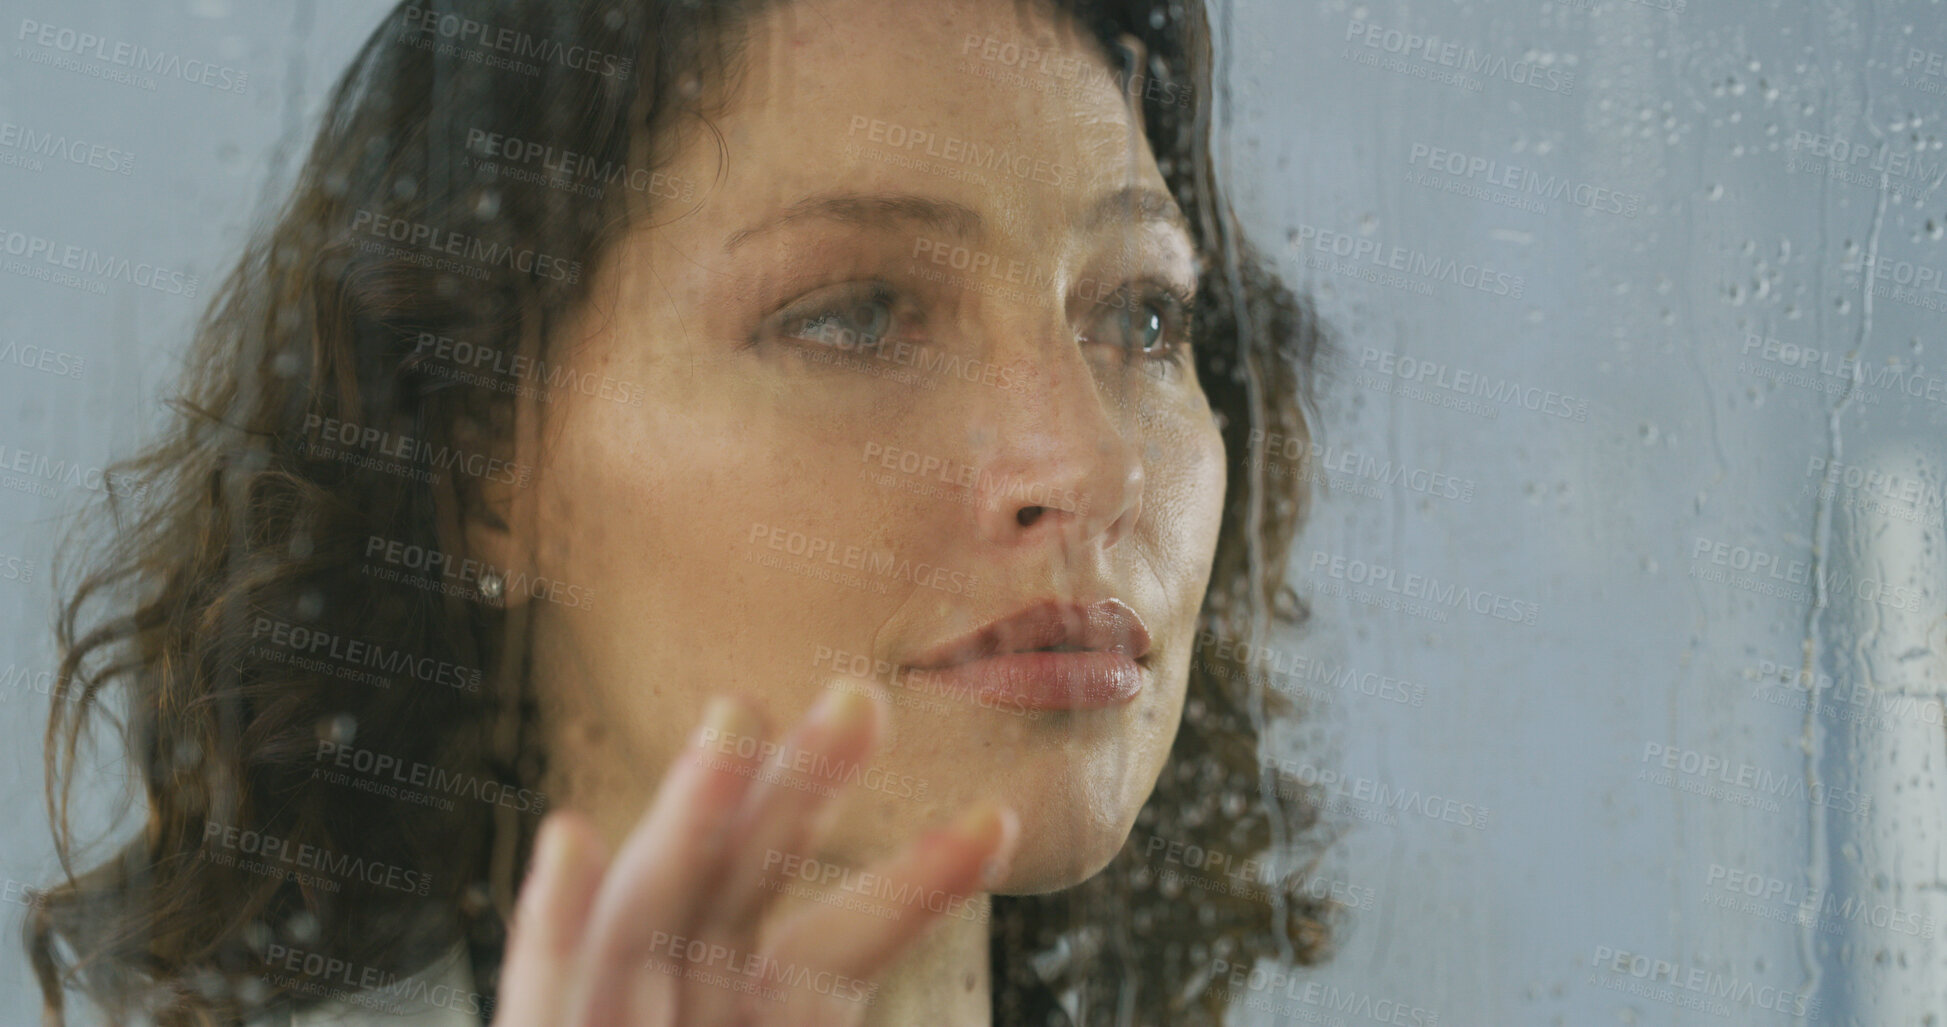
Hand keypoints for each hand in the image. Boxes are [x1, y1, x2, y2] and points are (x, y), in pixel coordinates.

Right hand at [491, 683, 1019, 1026]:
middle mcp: (688, 1008)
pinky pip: (545, 993)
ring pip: (656, 911)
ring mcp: (619, 1022)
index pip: (841, 947)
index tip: (992, 831)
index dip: (913, 888)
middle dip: (800, 796)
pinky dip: (552, 928)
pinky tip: (572, 842)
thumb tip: (975, 870)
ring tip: (736, 725)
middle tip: (864, 700)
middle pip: (749, 888)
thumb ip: (823, 999)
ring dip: (692, 819)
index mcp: (762, 1019)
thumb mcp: (800, 1020)